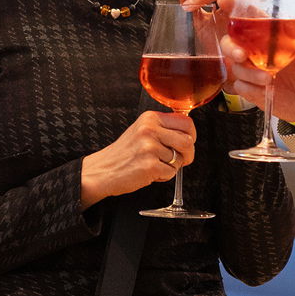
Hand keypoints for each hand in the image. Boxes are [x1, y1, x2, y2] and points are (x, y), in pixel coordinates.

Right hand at [80, 110, 195, 207]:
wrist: (103, 170)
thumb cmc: (123, 154)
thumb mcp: (142, 131)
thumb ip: (163, 129)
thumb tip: (189, 134)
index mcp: (150, 118)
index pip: (186, 122)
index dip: (192, 135)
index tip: (188, 142)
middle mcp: (149, 130)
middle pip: (188, 141)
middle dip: (188, 155)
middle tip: (179, 160)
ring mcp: (149, 148)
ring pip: (180, 159)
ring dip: (171, 167)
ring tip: (154, 165)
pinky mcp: (149, 165)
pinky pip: (171, 173)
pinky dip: (163, 176)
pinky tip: (150, 173)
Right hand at [218, 0, 294, 121]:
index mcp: (270, 34)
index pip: (248, 13)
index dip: (234, 4)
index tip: (227, 0)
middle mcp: (257, 49)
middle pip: (230, 40)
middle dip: (230, 46)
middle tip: (241, 54)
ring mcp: (252, 68)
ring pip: (235, 65)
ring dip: (248, 72)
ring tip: (267, 78)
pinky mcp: (250, 87)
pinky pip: (240, 85)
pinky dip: (250, 88)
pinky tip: (263, 89)